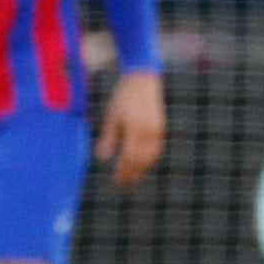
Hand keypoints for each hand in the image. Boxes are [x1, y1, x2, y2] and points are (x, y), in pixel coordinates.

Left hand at [96, 70, 165, 187]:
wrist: (142, 80)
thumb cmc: (123, 98)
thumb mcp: (111, 116)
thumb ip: (108, 137)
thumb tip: (102, 158)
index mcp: (135, 129)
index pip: (129, 157)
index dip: (123, 171)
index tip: (116, 181)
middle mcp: (149, 132)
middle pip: (141, 160)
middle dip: (132, 174)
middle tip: (123, 184)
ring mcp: (157, 130)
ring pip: (151, 156)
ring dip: (141, 168)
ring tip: (131, 176)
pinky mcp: (160, 128)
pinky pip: (156, 149)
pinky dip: (148, 159)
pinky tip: (141, 162)